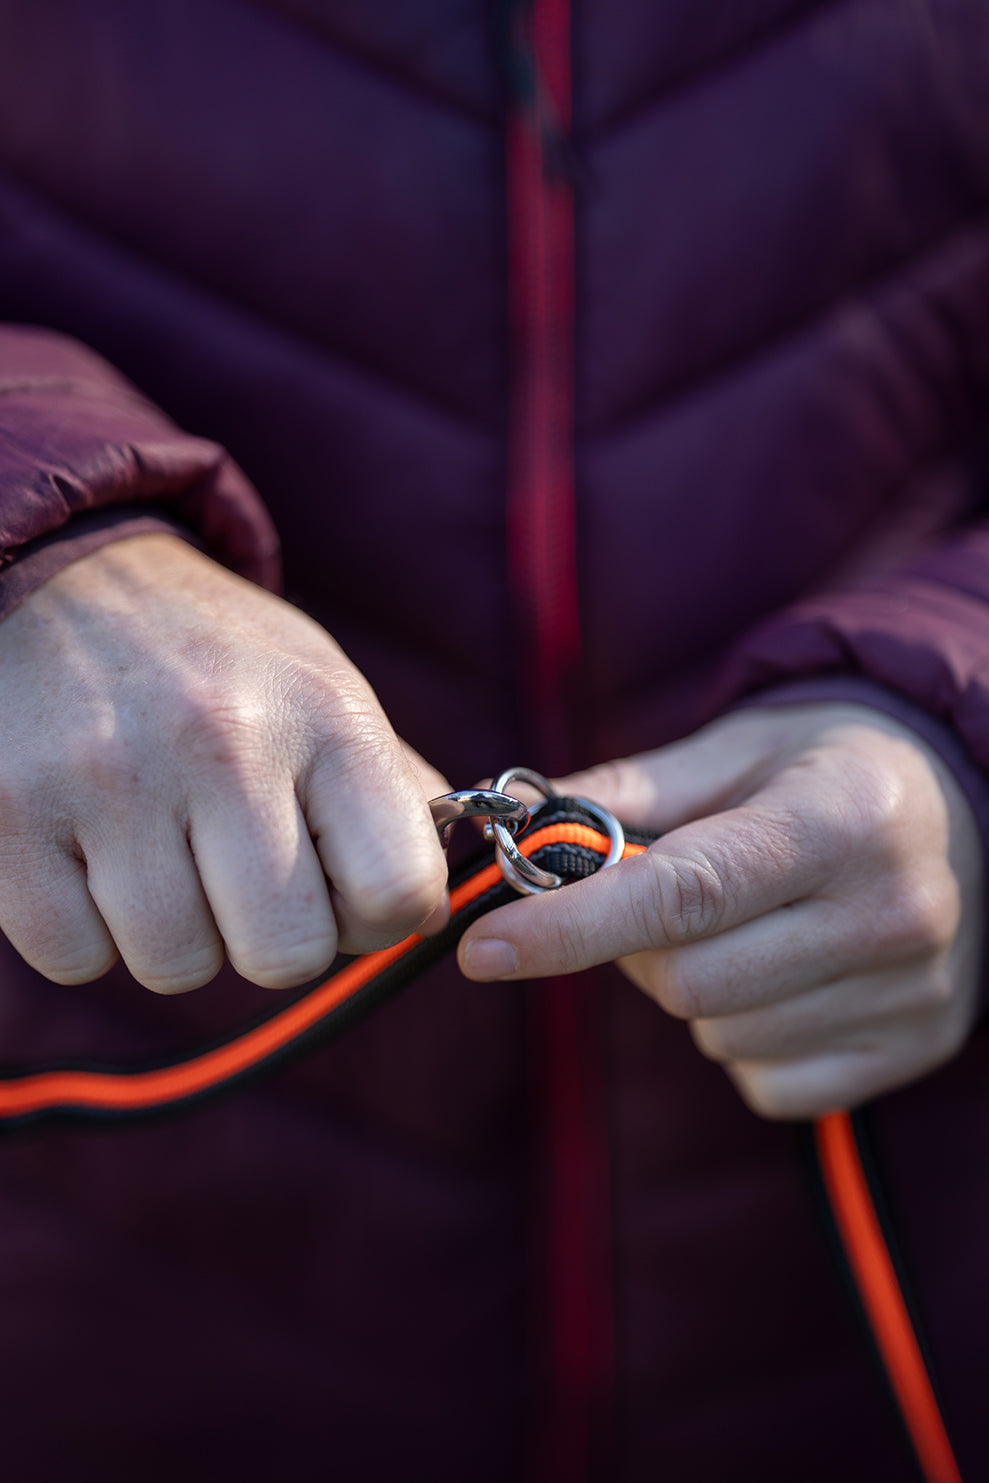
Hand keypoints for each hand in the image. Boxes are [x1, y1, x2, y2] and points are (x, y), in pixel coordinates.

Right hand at [0, 534, 448, 991]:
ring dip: (169, 931)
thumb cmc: (212, 660)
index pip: (398, 896)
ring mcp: (109, 780)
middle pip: (284, 956)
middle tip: (231, 873)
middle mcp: (224, 741)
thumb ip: (390, 792)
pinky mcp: (10, 816)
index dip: (371, 919)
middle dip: (264, 937)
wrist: (56, 575)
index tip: (333, 887)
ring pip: (174, 966)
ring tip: (153, 846)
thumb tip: (433, 911)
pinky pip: (73, 959)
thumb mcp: (322, 689)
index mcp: (325, 715)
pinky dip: (83, 931)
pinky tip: (85, 853)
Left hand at [458, 705, 983, 1116]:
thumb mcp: (740, 747)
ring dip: (692, 993)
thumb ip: (630, 790)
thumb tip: (521, 829)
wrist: (969, 803)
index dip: (570, 926)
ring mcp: (913, 991)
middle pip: (688, 981)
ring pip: (721, 1037)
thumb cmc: (831, 766)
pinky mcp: (916, 1045)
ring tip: (742, 928)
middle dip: (637, 950)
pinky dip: (745, 1043)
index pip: (682, 892)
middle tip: (660, 902)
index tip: (483, 949)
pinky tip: (781, 979)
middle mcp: (890, 911)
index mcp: (839, 819)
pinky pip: (770, 1084)